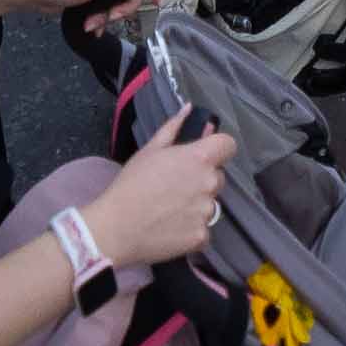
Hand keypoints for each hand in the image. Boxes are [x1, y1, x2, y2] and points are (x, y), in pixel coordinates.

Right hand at [82, 108, 238, 266]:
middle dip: (202, 179)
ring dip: (197, 205)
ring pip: (211, 204)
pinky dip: (191, 229)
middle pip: (218, 176)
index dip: (218, 149)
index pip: (228, 145)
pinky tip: (171, 228)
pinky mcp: (202, 236)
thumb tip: (189, 109)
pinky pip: (204, 229)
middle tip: (175, 187)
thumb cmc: (131, 184)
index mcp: (199, 158)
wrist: (117, 227)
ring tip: (170, 210)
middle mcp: (209, 183)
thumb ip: (174, 128)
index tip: (203, 157)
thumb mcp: (150, 150)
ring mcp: (207, 212)